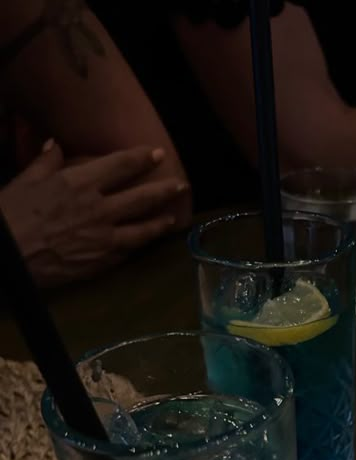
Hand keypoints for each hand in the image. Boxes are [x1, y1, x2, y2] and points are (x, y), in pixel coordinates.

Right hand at [0, 141, 188, 287]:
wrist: (9, 256)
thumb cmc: (12, 214)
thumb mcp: (26, 179)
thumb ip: (46, 161)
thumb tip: (55, 144)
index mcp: (81, 183)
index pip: (120, 166)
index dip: (142, 158)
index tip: (158, 153)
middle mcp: (99, 209)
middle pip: (141, 197)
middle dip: (164, 190)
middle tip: (181, 185)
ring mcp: (104, 238)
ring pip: (142, 229)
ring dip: (160, 222)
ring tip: (172, 218)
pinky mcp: (102, 262)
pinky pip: (127, 252)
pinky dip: (138, 246)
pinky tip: (146, 243)